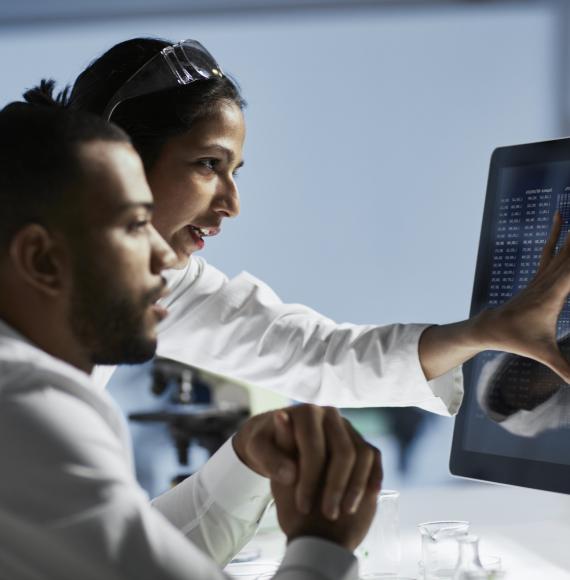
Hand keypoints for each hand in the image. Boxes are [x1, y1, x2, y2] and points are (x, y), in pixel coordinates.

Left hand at [232, 404, 380, 519]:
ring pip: (362, 454)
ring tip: (345, 511)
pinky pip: (373, 455)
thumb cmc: (267, 445)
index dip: (310, 479)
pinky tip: (367, 497)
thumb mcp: (258, 450)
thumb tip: (290, 474)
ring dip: (356, 486)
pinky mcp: (358, 438)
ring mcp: (347, 425)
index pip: (314, 447)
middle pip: (343, 451)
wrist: (278, 440)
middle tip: (328, 514)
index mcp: (306, 413)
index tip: (303, 507)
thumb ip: (269, 459)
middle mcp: (330, 414)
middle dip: (336, 486)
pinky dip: (373, 476)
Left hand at [474, 211, 569, 381]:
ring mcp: (542, 276)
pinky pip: (551, 250)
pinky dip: (558, 234)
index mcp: (553, 294)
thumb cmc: (516, 339)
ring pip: (563, 248)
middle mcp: (549, 280)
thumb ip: (566, 369)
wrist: (490, 327)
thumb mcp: (543, 354)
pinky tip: (560, 218)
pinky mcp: (539, 276)